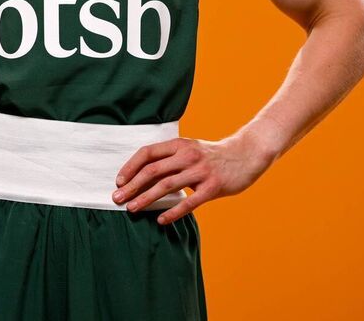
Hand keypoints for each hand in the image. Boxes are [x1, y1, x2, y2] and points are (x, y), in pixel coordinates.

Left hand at [111, 132, 276, 224]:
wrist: (245, 155)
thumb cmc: (211, 156)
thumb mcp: (189, 150)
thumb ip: (169, 160)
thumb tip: (142, 177)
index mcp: (179, 144)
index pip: (147, 153)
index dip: (130, 167)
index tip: (118, 181)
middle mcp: (187, 155)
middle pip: (153, 171)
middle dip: (132, 186)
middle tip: (117, 199)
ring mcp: (201, 171)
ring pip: (167, 186)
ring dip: (146, 198)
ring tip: (133, 209)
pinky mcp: (213, 187)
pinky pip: (189, 202)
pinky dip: (173, 212)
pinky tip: (161, 220)